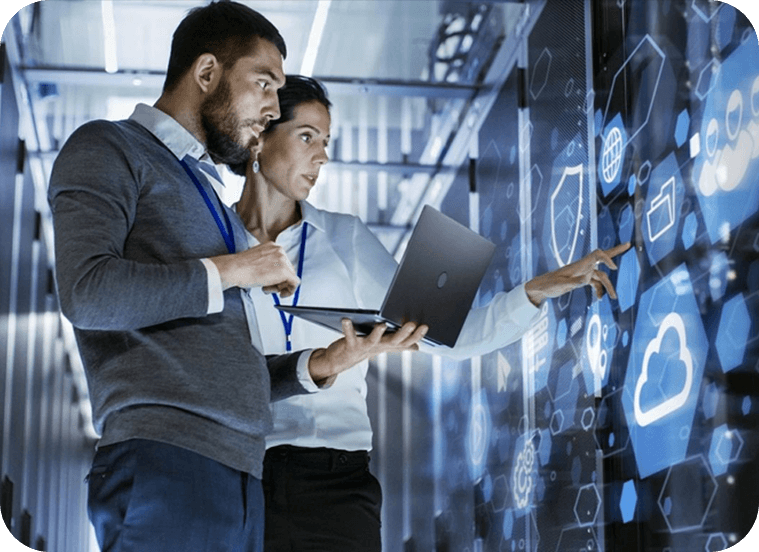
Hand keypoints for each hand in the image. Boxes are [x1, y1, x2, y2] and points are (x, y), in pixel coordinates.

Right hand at [209, 242, 299, 296]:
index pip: (282, 262)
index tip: (270, 280)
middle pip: (288, 269)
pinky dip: (290, 290)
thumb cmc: (240, 267)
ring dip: (280, 286)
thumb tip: (274, 273)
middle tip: (268, 287)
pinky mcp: (285, 271)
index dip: (277, 274)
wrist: (234, 269)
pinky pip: (295, 283)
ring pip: (290, 277)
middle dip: (279, 281)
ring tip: (267, 288)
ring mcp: (283, 260)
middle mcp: (280, 250)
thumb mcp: (256, 260)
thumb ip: (267, 263)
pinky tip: (281, 294)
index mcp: (273, 246)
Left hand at [308, 319, 428, 385]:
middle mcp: (378, 347)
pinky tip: (346, 319)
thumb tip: (417, 347)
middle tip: (412, 324)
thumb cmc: (363, 349)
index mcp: (387, 345)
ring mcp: (364, 347)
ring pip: (373, 341)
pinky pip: (349, 335)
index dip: (416, 336)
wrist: (340, 361)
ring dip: (378, 333)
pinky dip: (347, 328)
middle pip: (393, 341)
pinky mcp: (350, 345)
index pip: (406, 341)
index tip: (425, 326)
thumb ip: (399, 345)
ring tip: (382, 324)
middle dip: (403, 333)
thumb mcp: (383, 346)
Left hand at [524, 242, 631, 305]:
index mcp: (579, 264)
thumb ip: (574, 282)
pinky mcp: (581, 279)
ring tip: (613, 298)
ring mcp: (583, 273)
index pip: (596, 255)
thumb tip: (586, 280)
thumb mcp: (561, 285)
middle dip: (615, 251)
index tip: (613, 268)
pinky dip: (599, 290)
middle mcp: (583, 266)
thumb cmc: (549, 285)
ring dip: (608, 286)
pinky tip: (598, 298)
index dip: (606, 258)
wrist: (541, 288)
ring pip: (601, 276)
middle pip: (602, 257)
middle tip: (628, 244)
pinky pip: (595, 283)